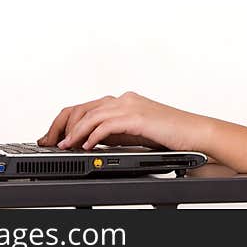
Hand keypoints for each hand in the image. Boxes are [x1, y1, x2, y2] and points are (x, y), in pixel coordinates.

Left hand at [36, 92, 197, 151]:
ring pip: (91, 114)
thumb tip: (90, 141)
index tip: (51, 137)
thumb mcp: (136, 135)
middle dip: (61, 126)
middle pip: (82, 107)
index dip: (64, 122)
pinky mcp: (138, 117)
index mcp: (123, 102)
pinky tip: (86, 146)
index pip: (84, 107)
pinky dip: (92, 135)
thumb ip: (115, 133)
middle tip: (49, 143)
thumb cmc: (171, 136)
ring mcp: (131, 106)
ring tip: (63, 147)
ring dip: (74, 132)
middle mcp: (124, 99)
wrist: (197, 134)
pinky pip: (107, 124)